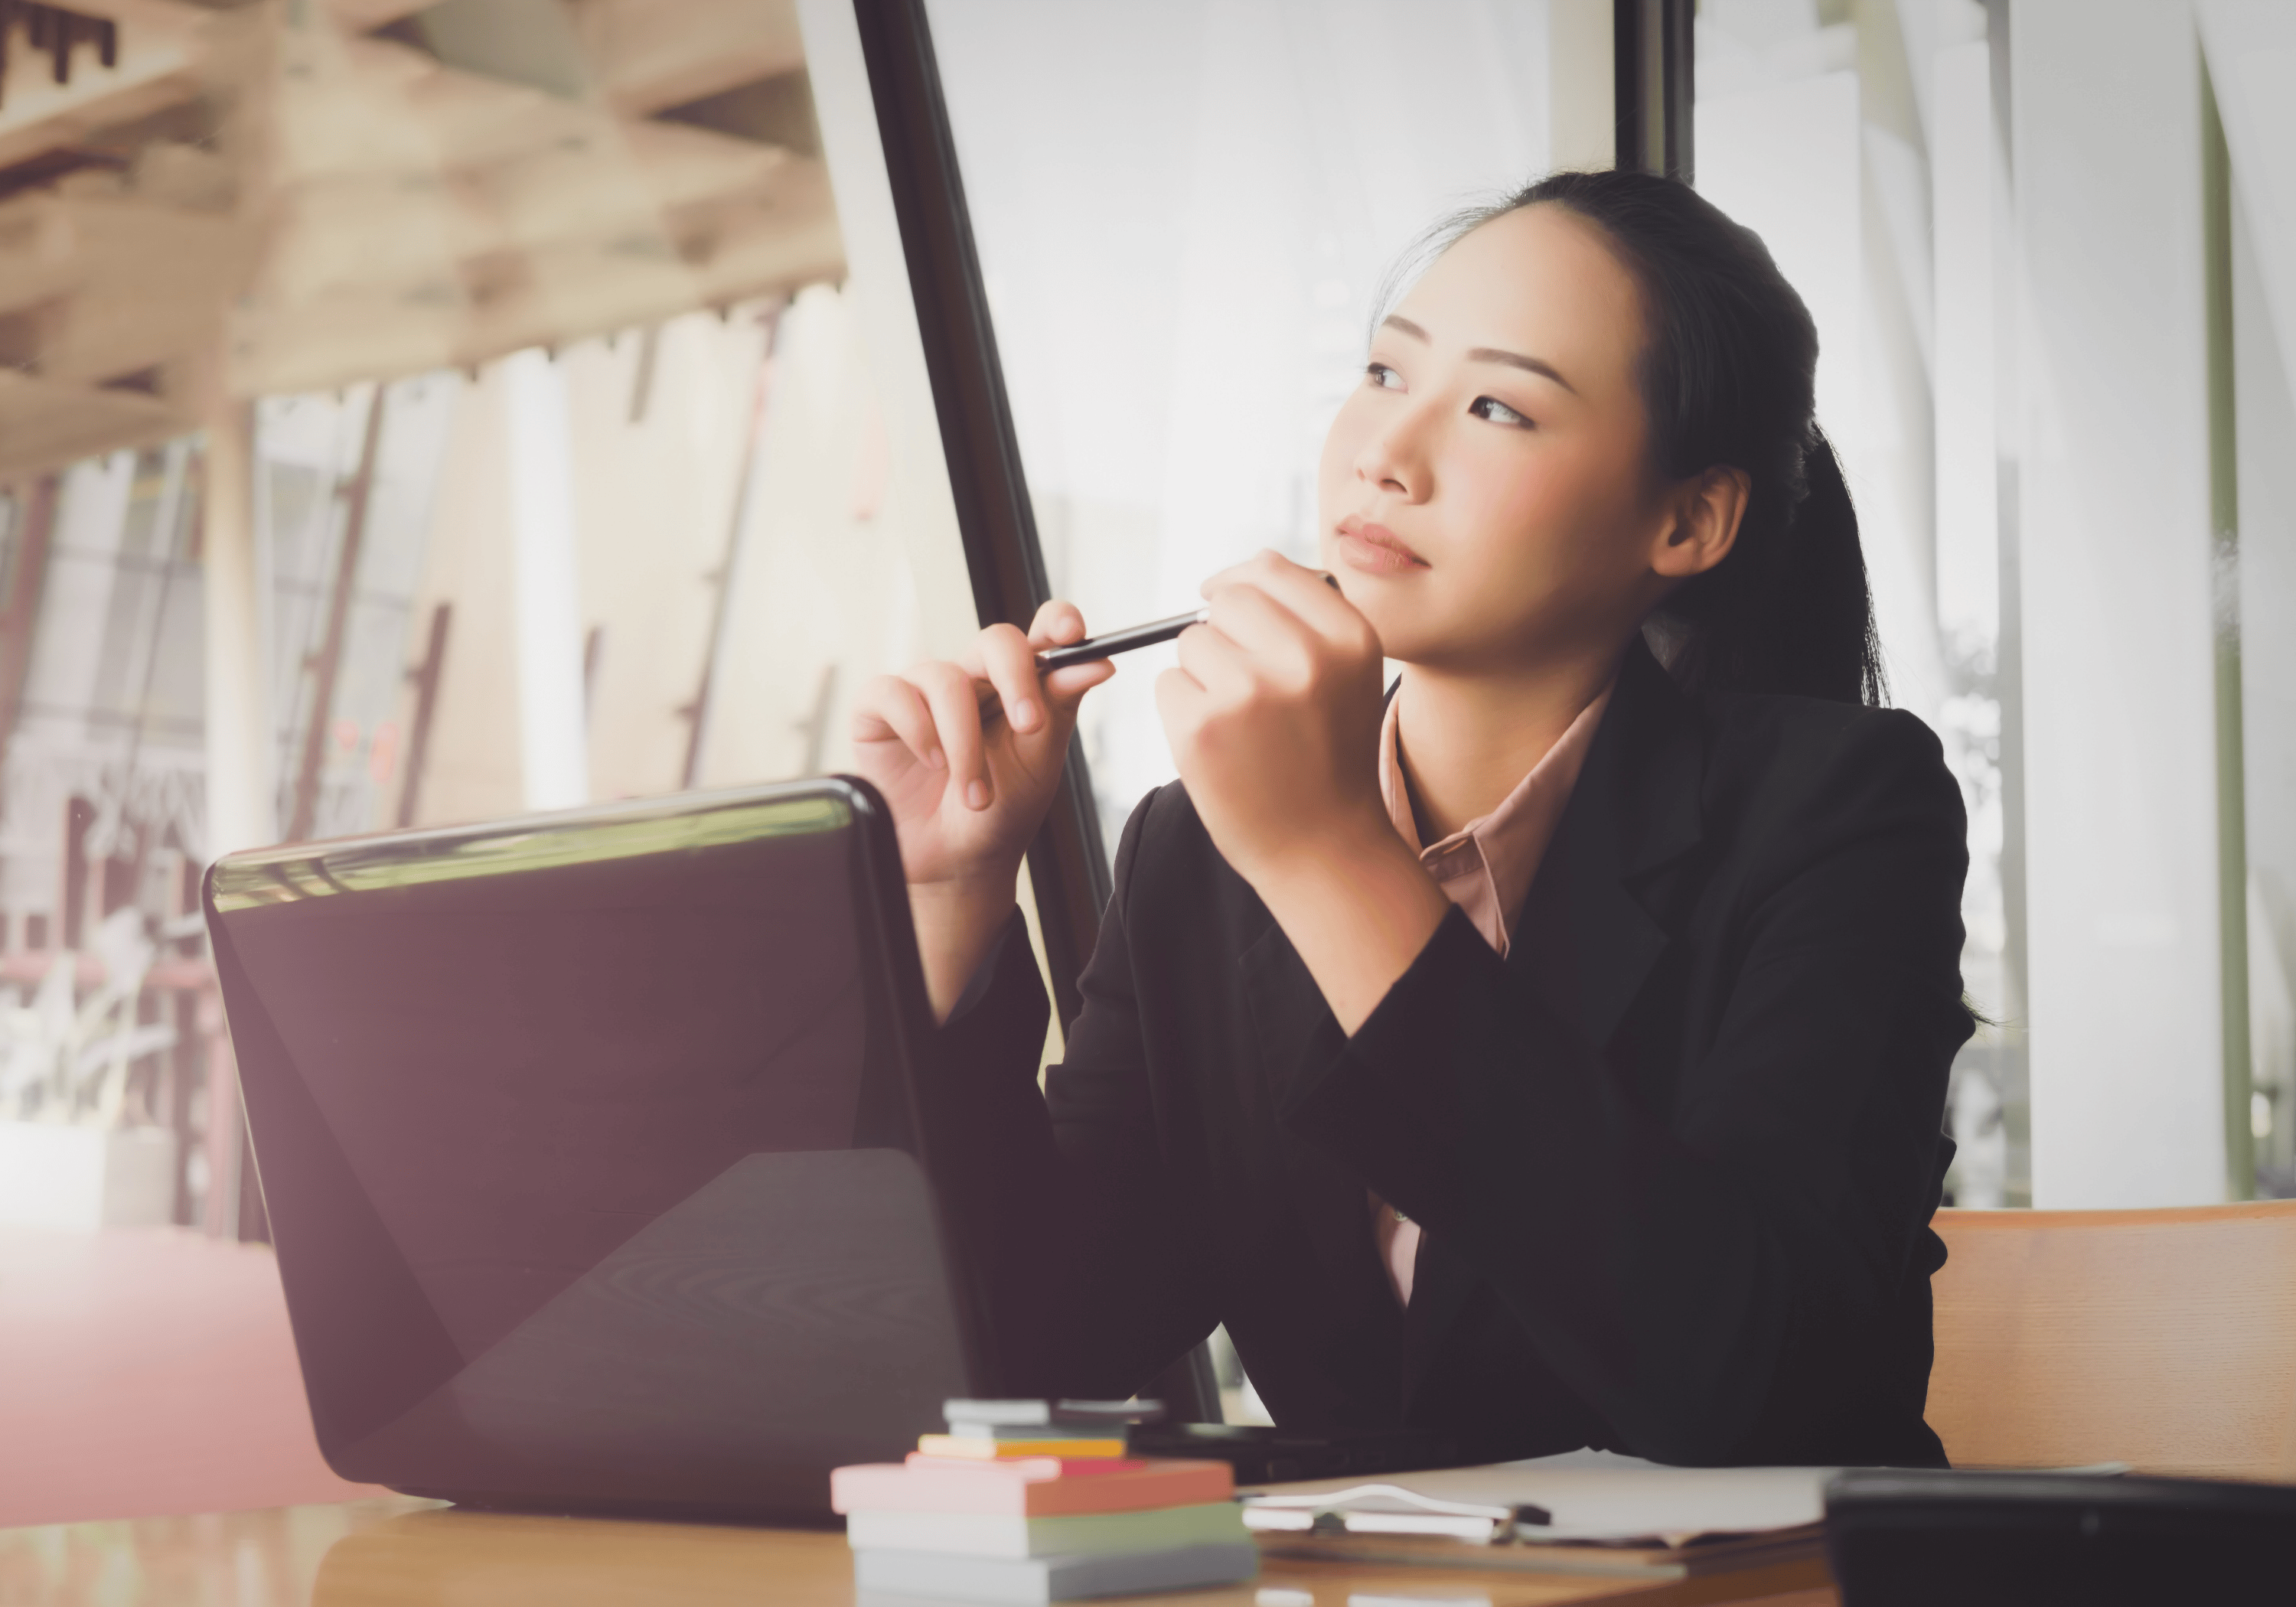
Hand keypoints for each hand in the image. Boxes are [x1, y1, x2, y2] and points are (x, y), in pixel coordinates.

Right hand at [853, 602, 1111, 1016]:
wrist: (956, 863)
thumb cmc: (1001, 811)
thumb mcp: (1040, 760)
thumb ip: (1061, 707)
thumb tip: (1096, 664)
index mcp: (1020, 685)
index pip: (1041, 633)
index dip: (1056, 622)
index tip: (1071, 633)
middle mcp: (973, 678)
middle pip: (996, 641)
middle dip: (1016, 679)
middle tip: (1030, 726)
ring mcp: (925, 689)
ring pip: (946, 680)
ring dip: (965, 743)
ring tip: (975, 793)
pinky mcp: (879, 708)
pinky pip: (893, 693)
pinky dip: (918, 731)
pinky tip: (931, 764)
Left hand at [1155, 551, 1391, 883]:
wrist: (1325, 849)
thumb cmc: (1328, 758)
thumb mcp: (1346, 676)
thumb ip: (1305, 618)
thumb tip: (1228, 580)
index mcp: (1348, 636)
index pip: (1269, 569)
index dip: (1239, 585)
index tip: (1229, 609)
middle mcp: (1303, 657)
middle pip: (1225, 602)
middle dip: (1223, 634)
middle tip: (1245, 687)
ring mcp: (1248, 691)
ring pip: (1191, 643)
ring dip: (1201, 676)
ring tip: (1240, 725)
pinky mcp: (1201, 727)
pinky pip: (1169, 685)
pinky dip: (1182, 712)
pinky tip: (1220, 747)